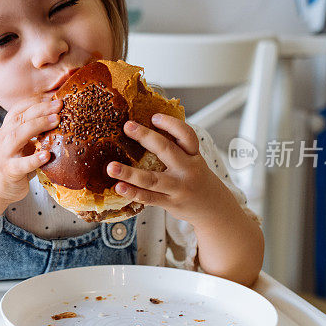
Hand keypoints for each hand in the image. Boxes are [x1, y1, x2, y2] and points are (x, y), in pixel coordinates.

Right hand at [0, 95, 61, 203]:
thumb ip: (32, 132)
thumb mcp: (21, 144)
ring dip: (37, 126)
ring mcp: (4, 155)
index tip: (53, 96)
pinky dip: (34, 159)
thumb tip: (57, 117)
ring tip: (56, 121)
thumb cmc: (14, 164)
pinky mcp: (8, 171)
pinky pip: (21, 164)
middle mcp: (3, 139)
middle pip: (20, 118)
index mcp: (6, 130)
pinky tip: (47, 155)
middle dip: (41, 109)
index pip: (18, 109)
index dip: (35, 100)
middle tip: (59, 106)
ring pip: (17, 136)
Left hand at [106, 114, 239, 226]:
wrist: (214, 208)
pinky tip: (119, 187)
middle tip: (127, 127)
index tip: (154, 117)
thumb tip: (147, 129)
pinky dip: (133, 193)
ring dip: (130, 173)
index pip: (186, 135)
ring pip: (152, 179)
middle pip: (167, 150)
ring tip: (111, 167)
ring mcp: (178, 188)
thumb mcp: (193, 160)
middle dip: (145, 137)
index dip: (171, 124)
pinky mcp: (170, 203)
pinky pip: (149, 197)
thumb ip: (175, 147)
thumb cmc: (197, 179)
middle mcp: (187, 170)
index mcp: (193, 155)